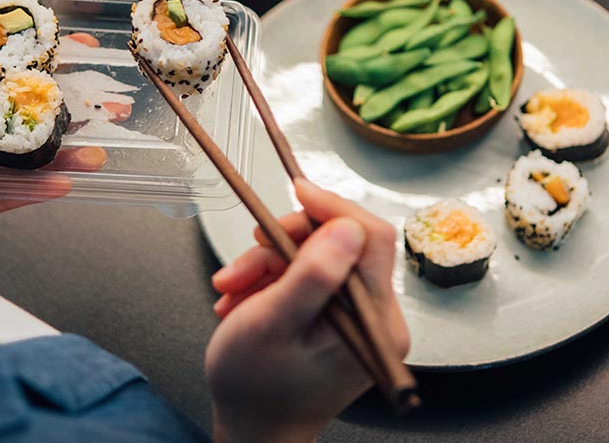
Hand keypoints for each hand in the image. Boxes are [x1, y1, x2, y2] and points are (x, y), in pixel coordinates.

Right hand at [205, 179, 409, 442]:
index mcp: (374, 320)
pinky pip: (313, 280)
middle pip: (340, 245)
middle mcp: (378, 318)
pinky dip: (274, 282)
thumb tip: (345, 226)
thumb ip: (311, 275)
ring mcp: (360, 319)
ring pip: (319, 260)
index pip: (371, 236)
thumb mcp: (271, 325)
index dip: (333, 207)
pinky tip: (244, 301)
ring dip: (268, 266)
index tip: (296, 191)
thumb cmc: (254, 388)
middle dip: (282, 245)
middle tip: (240, 265)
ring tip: (230, 291)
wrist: (254, 432)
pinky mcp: (342, 321)